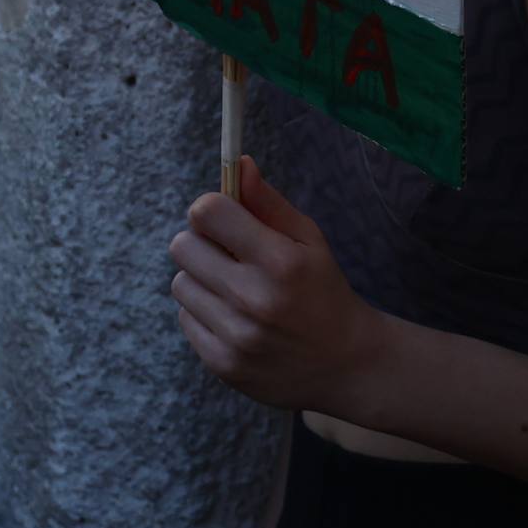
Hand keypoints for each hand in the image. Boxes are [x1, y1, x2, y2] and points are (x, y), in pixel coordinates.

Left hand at [169, 158, 389, 414]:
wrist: (347, 364)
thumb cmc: (324, 292)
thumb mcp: (309, 240)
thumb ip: (268, 202)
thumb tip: (238, 163)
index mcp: (280, 262)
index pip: (207, 212)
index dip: (211, 209)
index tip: (224, 218)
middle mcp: (254, 299)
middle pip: (182, 246)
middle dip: (202, 243)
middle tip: (227, 254)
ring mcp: (236, 336)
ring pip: (180, 283)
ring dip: (201, 280)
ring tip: (233, 289)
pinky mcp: (222, 364)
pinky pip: (184, 318)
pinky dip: (202, 312)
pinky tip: (233, 317)